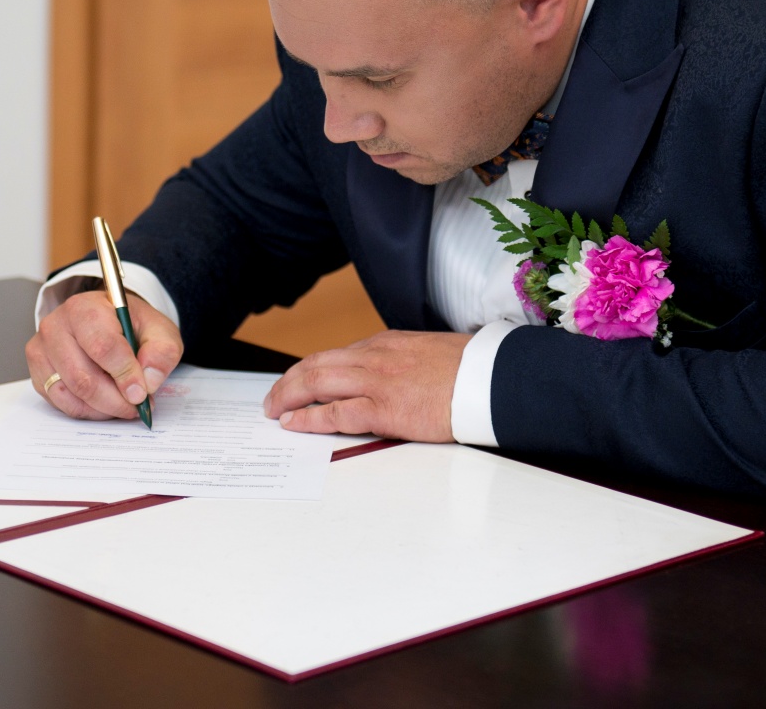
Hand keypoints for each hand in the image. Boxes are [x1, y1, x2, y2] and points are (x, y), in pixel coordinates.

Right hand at [25, 291, 182, 419]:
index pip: (102, 346)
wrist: (108, 323)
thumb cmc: (131, 325)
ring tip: (125, 404)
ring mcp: (41, 351)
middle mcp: (55, 327)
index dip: (125, 374)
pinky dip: (88, 411)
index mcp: (85, 308)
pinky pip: (61, 403)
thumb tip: (149, 380)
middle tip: (137, 406)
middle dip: (115, 399)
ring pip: (71, 394)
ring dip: (103, 408)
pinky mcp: (38, 373)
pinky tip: (106, 404)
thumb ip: (161, 351)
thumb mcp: (158, 330)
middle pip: (83, 377)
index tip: (142, 393)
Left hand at [262, 330, 469, 441]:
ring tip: (274, 410)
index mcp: (388, 343)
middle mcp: (376, 357)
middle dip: (288, 381)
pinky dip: (309, 417)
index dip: (311, 369)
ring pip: (316, 381)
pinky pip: (334, 412)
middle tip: (273, 397)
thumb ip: (404, 363)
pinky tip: (295, 423)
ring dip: (288, 396)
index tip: (299, 381)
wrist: (492, 379)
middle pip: (317, 364)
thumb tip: (392, 377)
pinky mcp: (384, 408)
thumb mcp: (430, 355)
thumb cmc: (470, 371)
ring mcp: (378, 381)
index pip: (337, 354)